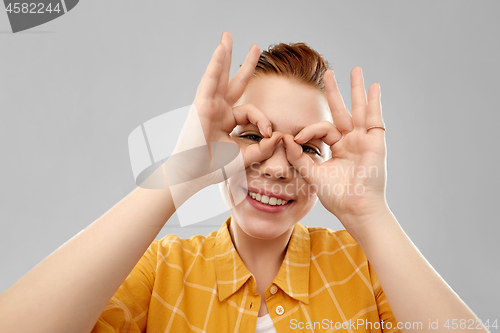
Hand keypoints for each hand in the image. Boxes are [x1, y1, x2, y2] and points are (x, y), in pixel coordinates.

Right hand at [168, 32, 281, 189]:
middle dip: (245, 65)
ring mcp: (209, 106)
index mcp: (227, 121)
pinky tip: (221, 47)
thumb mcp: (244, 157)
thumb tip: (278, 135)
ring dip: (225, 55)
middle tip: (255, 47)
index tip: (269, 133)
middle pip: (234, 82)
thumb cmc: (214, 169)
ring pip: (220, 75)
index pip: (251, 111)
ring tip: (229, 36)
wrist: (193, 175)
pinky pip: (210, 80)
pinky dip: (215, 64)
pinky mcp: (201, 105)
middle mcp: (218, 110)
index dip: (263, 120)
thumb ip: (262, 148)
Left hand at [283, 67, 387, 225]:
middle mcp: (351, 142)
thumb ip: (298, 156)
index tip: (296, 139)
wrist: (356, 208)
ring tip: (356, 70)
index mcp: (338, 149)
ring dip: (356, 89)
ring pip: (359, 109)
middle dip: (334, 92)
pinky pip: (375, 118)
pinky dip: (375, 102)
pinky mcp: (376, 142)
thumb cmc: (336, 196)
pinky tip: (374, 86)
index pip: (322, 129)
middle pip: (342, 111)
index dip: (308, 131)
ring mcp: (364, 140)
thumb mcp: (312, 173)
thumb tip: (284, 138)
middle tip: (328, 73)